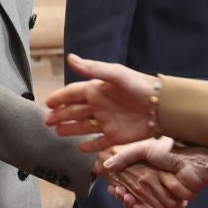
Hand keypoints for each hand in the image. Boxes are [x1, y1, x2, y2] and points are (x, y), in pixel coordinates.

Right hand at [45, 54, 160, 151]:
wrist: (161, 106)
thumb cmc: (138, 86)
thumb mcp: (115, 74)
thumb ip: (93, 68)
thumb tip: (70, 58)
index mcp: (97, 90)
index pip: (73, 94)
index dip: (60, 98)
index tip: (47, 103)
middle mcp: (100, 106)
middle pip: (75, 111)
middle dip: (60, 115)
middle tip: (47, 121)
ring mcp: (107, 122)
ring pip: (83, 127)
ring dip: (70, 129)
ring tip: (57, 132)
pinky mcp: (116, 137)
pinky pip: (99, 143)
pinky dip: (90, 146)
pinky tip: (80, 148)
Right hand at [106, 139, 207, 197]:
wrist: (192, 160)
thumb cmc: (170, 150)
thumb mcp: (144, 149)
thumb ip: (126, 157)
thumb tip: (105, 165)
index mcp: (148, 174)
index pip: (129, 188)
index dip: (120, 191)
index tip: (113, 188)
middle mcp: (154, 187)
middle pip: (133, 200)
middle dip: (124, 198)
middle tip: (119, 193)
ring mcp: (162, 196)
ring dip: (131, 206)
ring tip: (127, 198)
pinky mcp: (171, 204)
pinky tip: (136, 206)